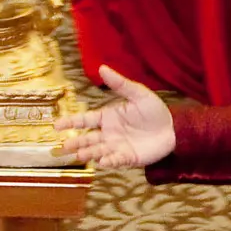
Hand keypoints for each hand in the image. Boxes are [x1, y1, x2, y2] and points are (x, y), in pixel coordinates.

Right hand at [53, 64, 175, 167]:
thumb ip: (120, 84)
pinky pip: (116, 160)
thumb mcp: (138, 94)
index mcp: (108, 117)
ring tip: (80, 155)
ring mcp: (117, 146)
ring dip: (89, 153)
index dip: (70, 122)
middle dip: (76, 143)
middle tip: (63, 147)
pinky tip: (102, 162)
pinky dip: (108, 162)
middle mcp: (109, 133)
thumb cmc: (155, 111)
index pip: (85, 120)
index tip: (56, 126)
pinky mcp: (128, 158)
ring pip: (98, 151)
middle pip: (88, 139)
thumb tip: (102, 68)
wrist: (173, 128)